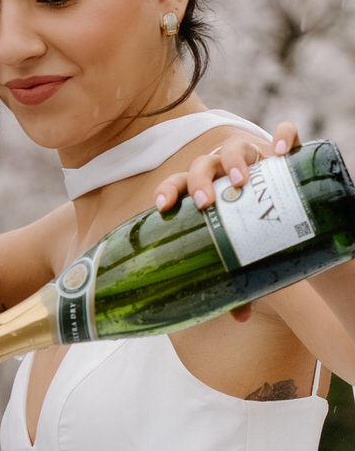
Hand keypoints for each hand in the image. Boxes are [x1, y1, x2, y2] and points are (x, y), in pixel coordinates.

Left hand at [151, 121, 299, 322]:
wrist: (287, 214)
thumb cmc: (251, 235)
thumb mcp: (240, 256)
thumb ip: (235, 282)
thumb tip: (240, 316)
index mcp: (200, 192)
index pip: (176, 185)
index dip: (167, 191)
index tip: (162, 206)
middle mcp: (221, 172)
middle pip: (202, 166)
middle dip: (200, 181)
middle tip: (206, 202)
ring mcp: (250, 159)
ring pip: (235, 147)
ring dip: (234, 161)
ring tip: (240, 181)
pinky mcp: (282, 153)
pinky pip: (284, 134)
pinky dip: (284, 136)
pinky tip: (282, 150)